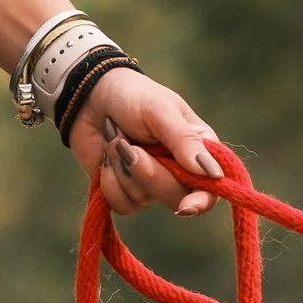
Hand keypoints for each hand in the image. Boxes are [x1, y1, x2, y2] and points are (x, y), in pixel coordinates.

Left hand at [71, 69, 224, 217]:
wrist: (90, 97)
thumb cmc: (132, 96)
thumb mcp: (160, 111)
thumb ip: (185, 141)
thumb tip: (213, 174)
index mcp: (198, 149)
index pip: (210, 187)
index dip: (202, 201)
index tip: (188, 206)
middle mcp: (179, 171)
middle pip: (175, 197)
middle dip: (148, 174)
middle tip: (129, 147)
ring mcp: (152, 183)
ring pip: (143, 199)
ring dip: (122, 169)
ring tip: (116, 140)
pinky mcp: (126, 191)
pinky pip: (122, 204)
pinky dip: (109, 181)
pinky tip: (107, 159)